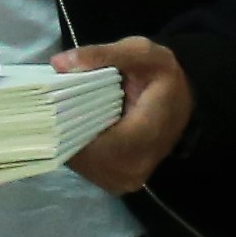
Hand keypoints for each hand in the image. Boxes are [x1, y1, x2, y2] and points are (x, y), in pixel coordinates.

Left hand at [61, 36, 194, 194]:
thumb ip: (102, 55)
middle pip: (78, 155)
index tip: (53, 100)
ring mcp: (122, 181)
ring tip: (64, 114)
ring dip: (66, 139)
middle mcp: (131, 169)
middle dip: (62, 129)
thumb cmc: (162, 77)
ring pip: (77, 164)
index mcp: (143, 137)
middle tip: (54, 103)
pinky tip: (75, 127)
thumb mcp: (140, 53)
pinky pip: (84, 168)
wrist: (182, 104)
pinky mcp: (115, 184)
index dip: (66, 123)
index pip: (89, 142)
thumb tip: (58, 63)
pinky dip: (75, 148)